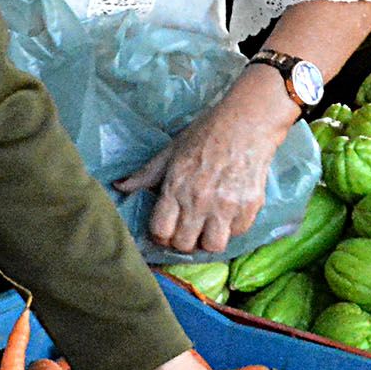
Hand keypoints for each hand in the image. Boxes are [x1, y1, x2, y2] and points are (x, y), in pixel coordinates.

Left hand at [122, 81, 291, 258]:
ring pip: (213, 246)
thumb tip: (120, 186)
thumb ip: (146, 175)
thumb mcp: (171, 152)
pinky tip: (229, 212)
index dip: (160, 234)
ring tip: (209, 227)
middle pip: (184, 244)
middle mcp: (200, 201)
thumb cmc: (206, 134)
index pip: (160, 230)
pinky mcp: (250, 206)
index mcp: (176, 187)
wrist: (248, 123)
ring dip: (209, 239)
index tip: (166, 229)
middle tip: (187, 229)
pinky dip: (233, 227)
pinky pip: (238, 232)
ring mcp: (227, 206)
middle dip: (183, 240)